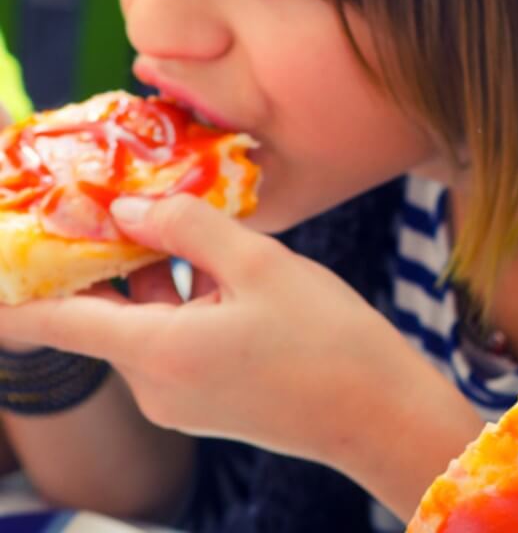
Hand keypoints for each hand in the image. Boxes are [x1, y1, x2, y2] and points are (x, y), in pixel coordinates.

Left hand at [0, 193, 439, 467]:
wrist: (381, 414)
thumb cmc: (331, 342)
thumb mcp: (263, 266)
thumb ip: (189, 227)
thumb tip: (131, 207)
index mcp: (157, 352)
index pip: (49, 321)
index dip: (13, 288)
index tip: (8, 247)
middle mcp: (153, 385)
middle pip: (100, 314)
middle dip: (108, 258)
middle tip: (121, 200)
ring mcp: (178, 400)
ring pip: (141, 326)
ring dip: (156, 278)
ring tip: (193, 229)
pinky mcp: (205, 404)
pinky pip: (171, 344)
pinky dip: (182, 305)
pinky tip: (223, 272)